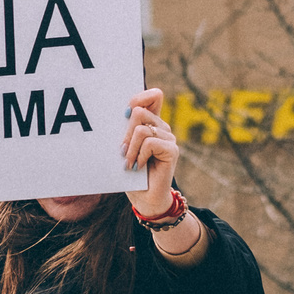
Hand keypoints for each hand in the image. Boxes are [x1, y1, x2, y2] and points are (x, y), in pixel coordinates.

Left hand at [123, 89, 179, 216]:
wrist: (143, 197)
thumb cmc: (130, 172)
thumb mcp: (124, 147)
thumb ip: (125, 130)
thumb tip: (121, 113)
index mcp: (151, 122)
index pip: (154, 95)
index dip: (139, 97)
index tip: (125, 114)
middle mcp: (162, 127)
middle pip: (139, 111)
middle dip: (125, 133)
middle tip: (122, 152)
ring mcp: (169, 138)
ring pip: (141, 129)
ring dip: (130, 149)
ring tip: (129, 163)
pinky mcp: (172, 150)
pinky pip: (149, 142)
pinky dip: (139, 156)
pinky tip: (139, 166)